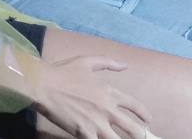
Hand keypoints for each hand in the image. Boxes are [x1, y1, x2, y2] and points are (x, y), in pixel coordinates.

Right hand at [30, 55, 150, 138]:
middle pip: (133, 129)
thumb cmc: (63, 72)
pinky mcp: (84, 133)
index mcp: (109, 92)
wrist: (43, 85)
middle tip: (140, 136)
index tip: (148, 120)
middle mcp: (107, 110)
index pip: (135, 106)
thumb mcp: (86, 61)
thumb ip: (107, 62)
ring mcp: (97, 124)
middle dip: (139, 135)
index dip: (144, 115)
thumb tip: (125, 65)